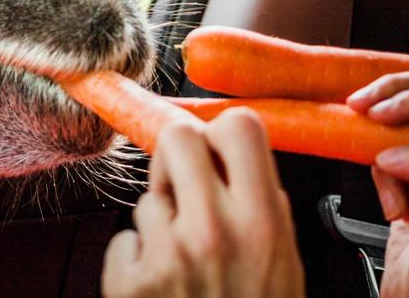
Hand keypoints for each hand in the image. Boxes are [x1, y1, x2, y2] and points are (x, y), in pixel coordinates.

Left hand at [102, 109, 304, 297]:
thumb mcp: (285, 269)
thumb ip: (264, 210)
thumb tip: (237, 157)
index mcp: (263, 226)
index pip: (238, 127)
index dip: (224, 135)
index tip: (218, 152)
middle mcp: (213, 232)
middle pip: (177, 137)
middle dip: (177, 160)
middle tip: (185, 190)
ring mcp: (167, 255)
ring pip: (147, 197)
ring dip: (159, 224)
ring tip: (183, 264)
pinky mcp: (128, 280)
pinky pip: (123, 239)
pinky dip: (135, 262)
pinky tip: (160, 289)